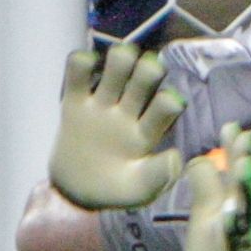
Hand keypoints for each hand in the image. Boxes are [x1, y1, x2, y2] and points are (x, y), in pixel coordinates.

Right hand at [48, 43, 186, 208]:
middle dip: (149, 69)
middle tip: (143, 76)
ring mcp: (102, 104)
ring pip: (117, 65)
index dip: (169, 100)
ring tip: (115, 68)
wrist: (77, 192)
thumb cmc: (116, 190)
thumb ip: (158, 175)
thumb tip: (175, 155)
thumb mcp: (139, 190)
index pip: (166, 104)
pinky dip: (81, 61)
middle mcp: (130, 111)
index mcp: (148, 130)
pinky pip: (78, 71)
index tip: (167, 105)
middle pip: (146, 75)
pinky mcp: (75, 102)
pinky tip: (84, 67)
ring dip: (121, 57)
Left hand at [184, 123, 250, 250]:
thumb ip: (208, 188)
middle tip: (242, 133)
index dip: (241, 152)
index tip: (234, 126)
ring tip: (241, 163)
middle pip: (250, 189)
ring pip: (247, 214)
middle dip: (247, 162)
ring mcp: (246, 244)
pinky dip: (233, 229)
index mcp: (246, 210)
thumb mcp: (208, 217)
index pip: (244, 176)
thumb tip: (202, 157)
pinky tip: (228, 213)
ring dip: (244, 189)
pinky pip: (235, 245)